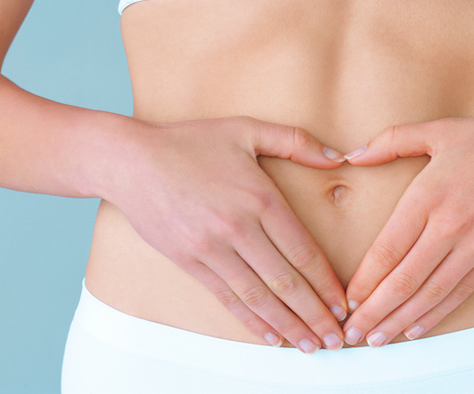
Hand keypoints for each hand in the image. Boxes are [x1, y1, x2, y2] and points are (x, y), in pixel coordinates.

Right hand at [104, 115, 348, 352]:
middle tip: (336, 338)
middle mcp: (239, 228)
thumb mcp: (247, 129)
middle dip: (315, 315)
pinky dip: (251, 320)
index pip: (303, 251)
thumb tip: (339, 157)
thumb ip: (296, 141)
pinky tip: (270, 336)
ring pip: (258, 296)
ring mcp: (212, 248)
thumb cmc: (191, 142)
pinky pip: (227, 298)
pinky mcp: (190, 261)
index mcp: (261, 198)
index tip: (343, 304)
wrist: (131, 161)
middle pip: (286, 281)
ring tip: (310, 345)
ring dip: (288, 325)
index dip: (327, 283)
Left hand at [340, 110, 473, 346]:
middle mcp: (449, 226)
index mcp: (428, 195)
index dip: (365, 280)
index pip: (387, 249)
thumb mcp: (440, 129)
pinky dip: (437, 313)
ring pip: (431, 293)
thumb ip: (392, 141)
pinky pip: (461, 292)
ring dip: (400, 320)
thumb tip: (353, 155)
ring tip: (378, 340)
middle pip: (404, 279)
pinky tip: (418, 328)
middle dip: (374, 311)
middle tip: (353, 334)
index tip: (347, 300)